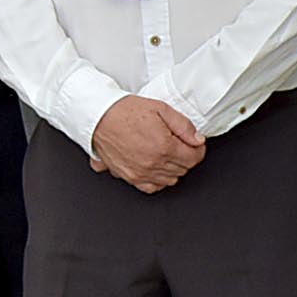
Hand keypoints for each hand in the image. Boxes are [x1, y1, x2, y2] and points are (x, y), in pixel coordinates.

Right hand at [89, 95, 205, 193]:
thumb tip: (197, 139)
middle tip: (179, 144)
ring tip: (166, 152)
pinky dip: (158, 180)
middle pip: (183, 169)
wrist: (98, 117)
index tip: (194, 143)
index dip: (197, 149)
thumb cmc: (124, 112)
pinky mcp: (130, 177)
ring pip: (170, 179)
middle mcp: (153, 163)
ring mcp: (141, 173)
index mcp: (164, 147)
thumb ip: (183, 126)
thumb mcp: (160, 109)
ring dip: (173, 168)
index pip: (194, 158)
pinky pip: (152, 187)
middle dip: (185, 156)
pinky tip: (156, 167)